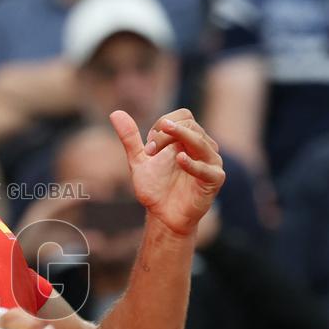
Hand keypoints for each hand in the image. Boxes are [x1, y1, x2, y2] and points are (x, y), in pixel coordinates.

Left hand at [110, 109, 224, 236]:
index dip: (163, 124)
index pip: (183, 116)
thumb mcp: (138, 160)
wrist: (163, 216)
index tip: (147, 145)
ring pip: (200, 141)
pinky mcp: (214, 179)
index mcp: (188, 139)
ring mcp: (211, 162)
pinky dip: (193, 163)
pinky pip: (207, 168)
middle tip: (148, 151)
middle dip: (166, 134)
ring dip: (178, 140)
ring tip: (155, 151)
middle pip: (190, 125)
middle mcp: (203, 146)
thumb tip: (114, 113)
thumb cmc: (155, 187)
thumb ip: (130, 137)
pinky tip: (179, 159)